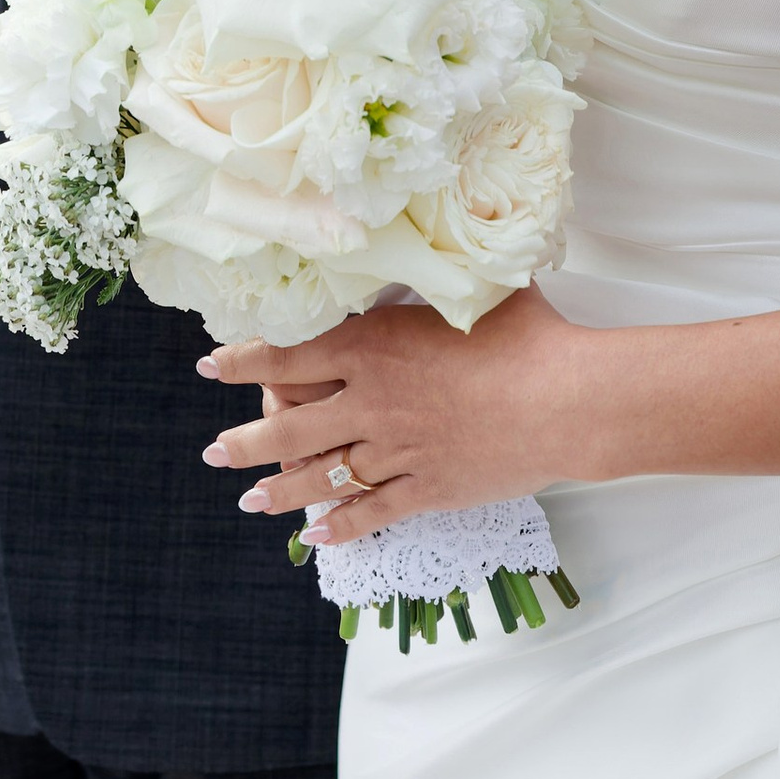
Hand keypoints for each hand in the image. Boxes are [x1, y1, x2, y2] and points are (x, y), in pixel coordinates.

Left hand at [198, 287, 581, 541]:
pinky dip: (341, 526)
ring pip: (321, 476)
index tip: (213, 364)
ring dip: (279, 489)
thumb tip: (421, 242)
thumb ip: (431, 277)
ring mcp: (397, 451)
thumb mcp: (471, 290)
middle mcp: (372, 402)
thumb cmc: (528, 333)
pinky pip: (371, 512)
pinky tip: (317, 536)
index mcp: (374, 347)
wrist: (567, 399)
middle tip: (215, 451)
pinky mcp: (426, 488)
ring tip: (250, 500)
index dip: (244, 360)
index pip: (288, 355)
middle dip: (244, 441)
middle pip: (289, 427)